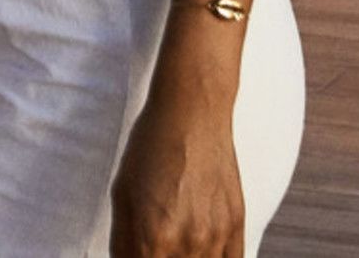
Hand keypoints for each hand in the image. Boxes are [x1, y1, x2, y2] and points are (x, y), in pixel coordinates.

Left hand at [109, 72, 245, 257]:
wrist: (192, 113)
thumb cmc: (152, 147)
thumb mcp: (121, 195)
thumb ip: (124, 243)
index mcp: (154, 239)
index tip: (140, 254)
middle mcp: (189, 244)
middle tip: (155, 246)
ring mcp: (216, 237)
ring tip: (174, 244)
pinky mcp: (237, 226)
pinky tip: (201, 251)